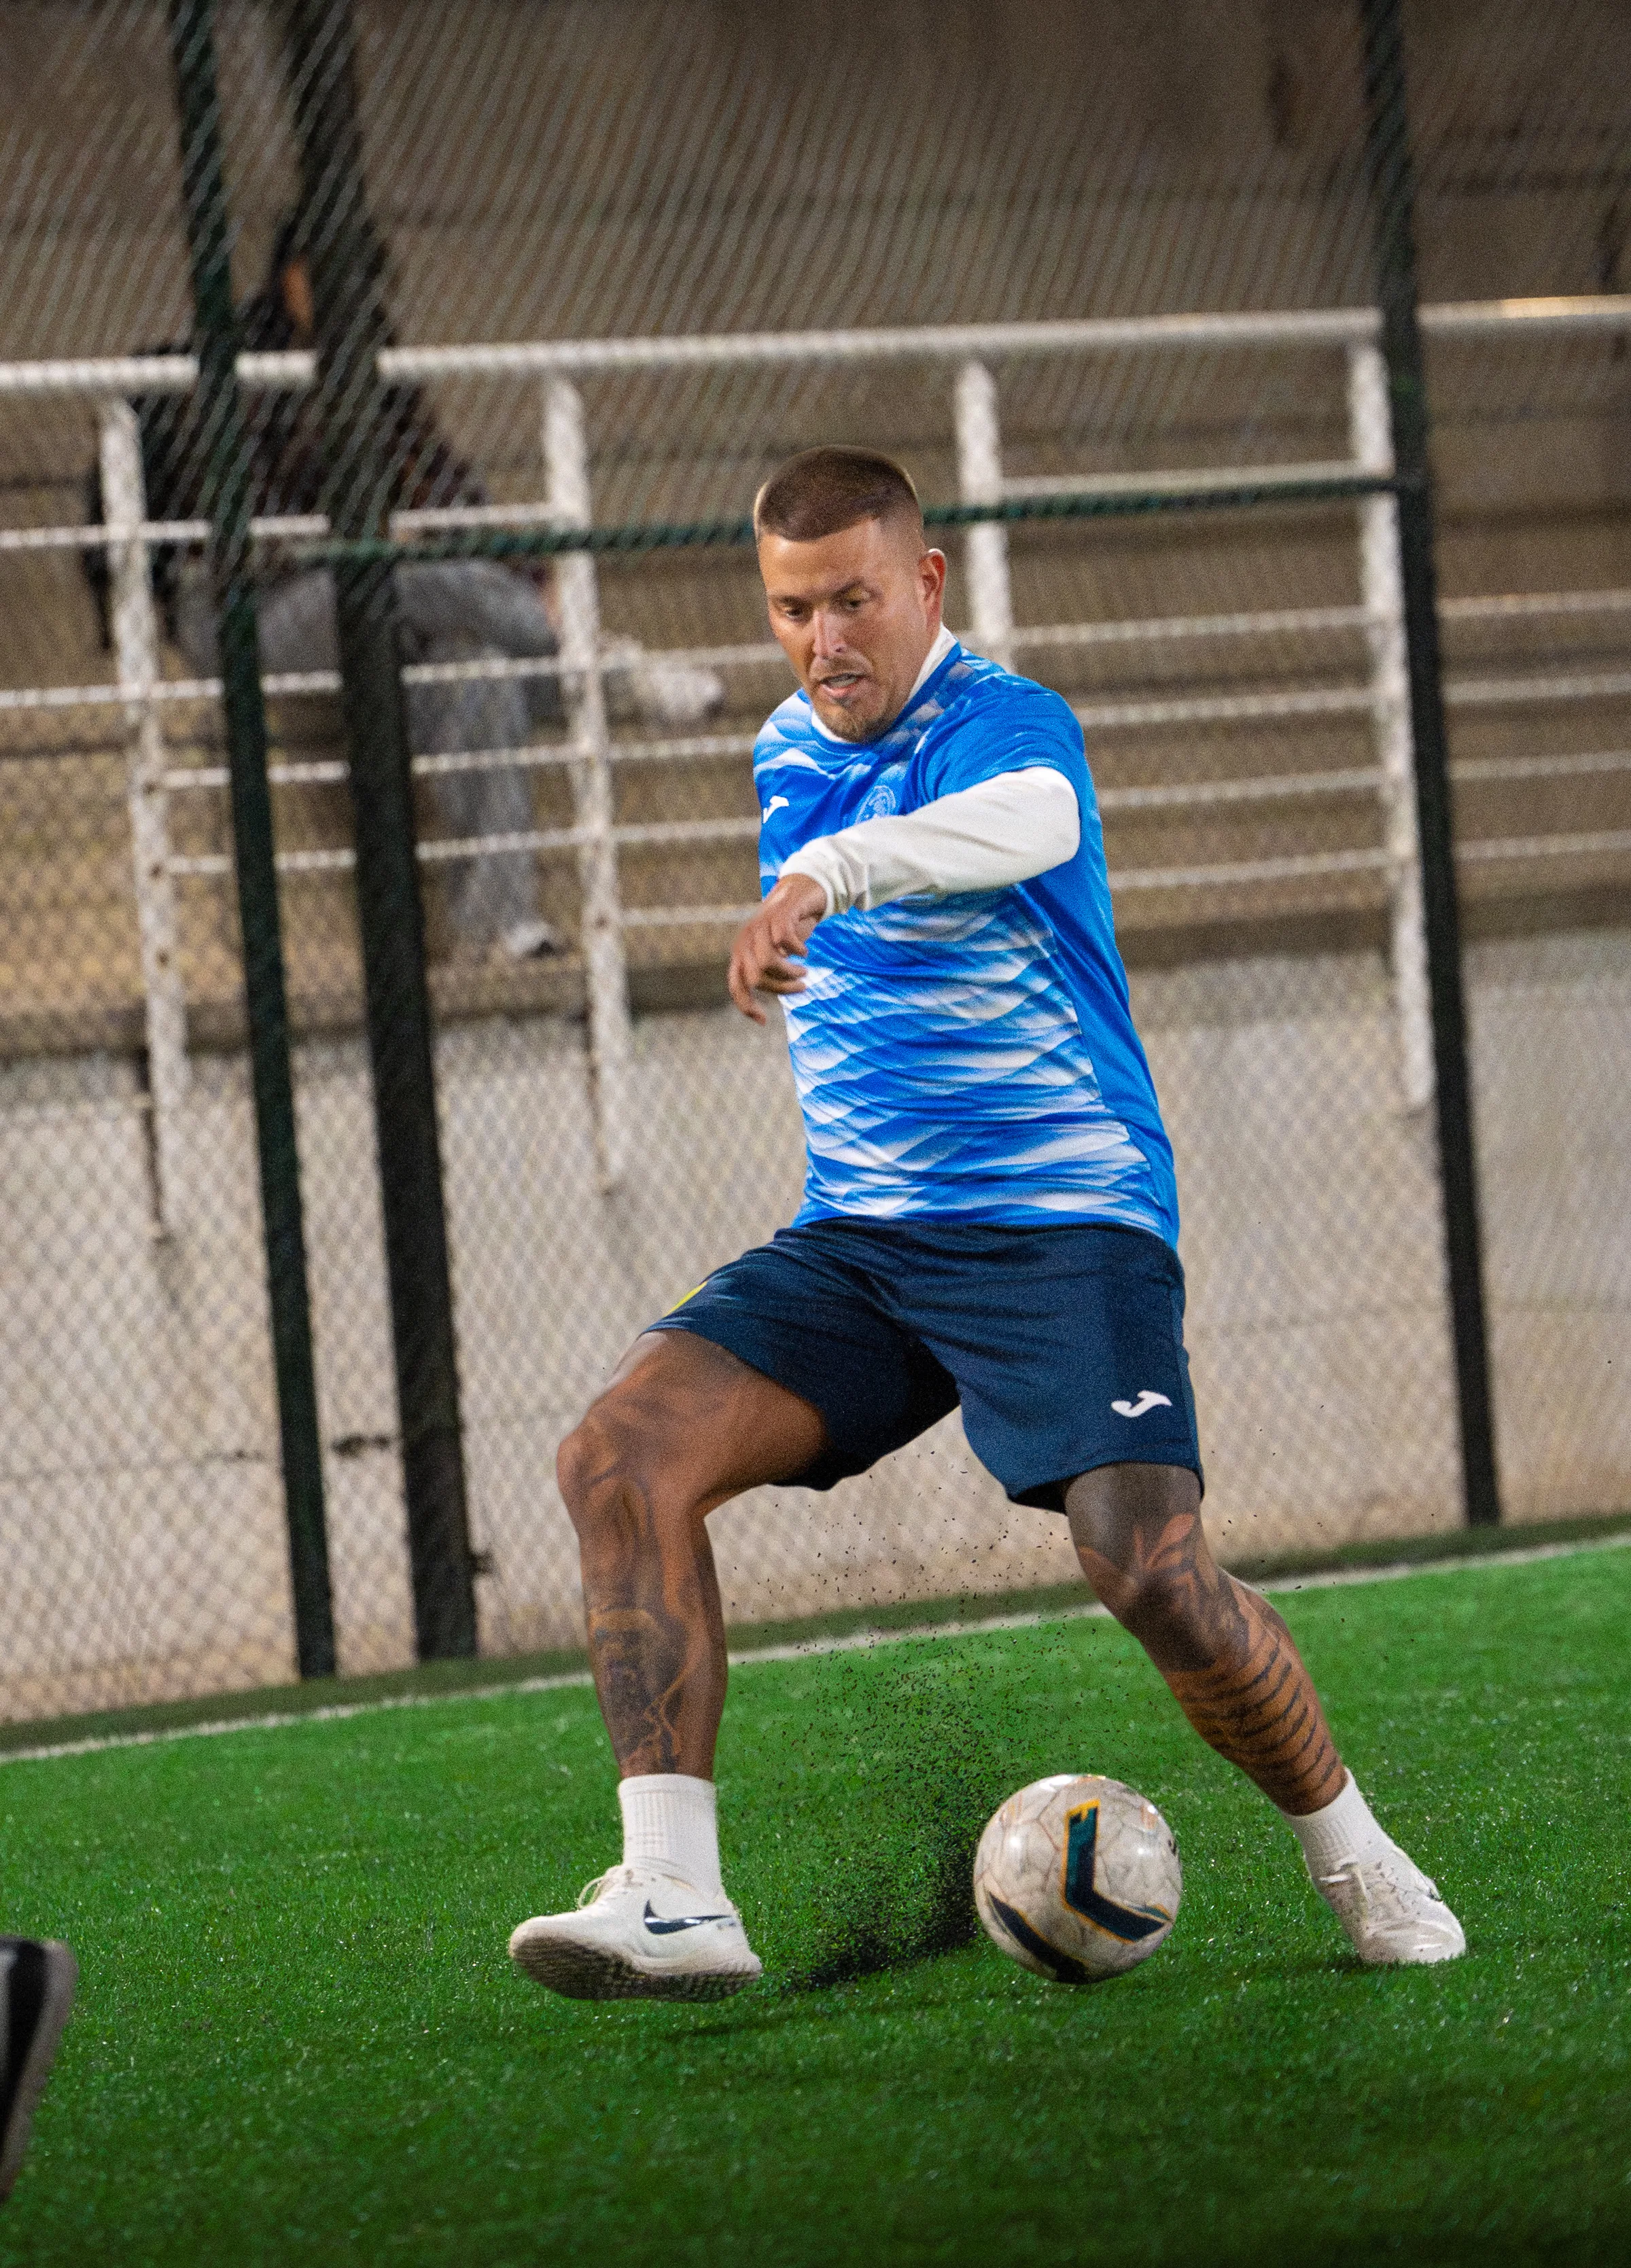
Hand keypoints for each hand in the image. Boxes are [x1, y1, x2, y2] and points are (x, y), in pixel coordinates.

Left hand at [727, 873, 827, 1022]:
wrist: (800, 891)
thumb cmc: (787, 928)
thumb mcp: (774, 953)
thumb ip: (767, 972)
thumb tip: (772, 994)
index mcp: (742, 952)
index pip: (736, 986)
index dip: (746, 1006)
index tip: (763, 1021)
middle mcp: (746, 939)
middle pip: (756, 978)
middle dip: (780, 988)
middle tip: (801, 986)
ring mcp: (761, 926)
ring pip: (768, 962)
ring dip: (790, 973)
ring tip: (804, 972)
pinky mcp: (779, 915)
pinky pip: (784, 941)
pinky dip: (798, 951)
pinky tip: (804, 951)